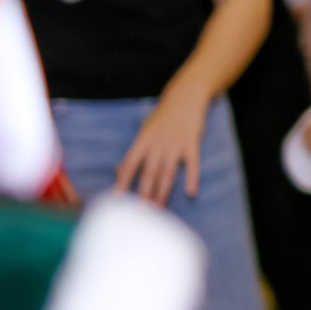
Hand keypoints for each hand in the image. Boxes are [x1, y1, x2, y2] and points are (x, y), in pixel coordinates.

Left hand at [116, 88, 209, 203]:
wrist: (185, 96)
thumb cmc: (163, 116)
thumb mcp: (144, 132)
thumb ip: (134, 153)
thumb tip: (118, 171)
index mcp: (142, 141)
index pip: (129, 165)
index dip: (123, 183)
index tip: (117, 200)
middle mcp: (157, 144)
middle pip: (149, 173)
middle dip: (144, 194)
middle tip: (140, 213)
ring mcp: (175, 145)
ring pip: (168, 172)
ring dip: (163, 192)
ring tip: (159, 209)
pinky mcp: (192, 143)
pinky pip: (192, 164)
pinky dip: (192, 178)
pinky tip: (191, 192)